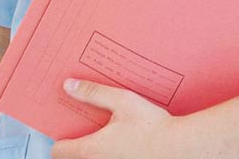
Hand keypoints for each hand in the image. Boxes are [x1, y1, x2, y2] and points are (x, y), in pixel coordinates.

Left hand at [51, 79, 181, 158]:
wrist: (180, 148)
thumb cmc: (151, 126)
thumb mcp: (121, 100)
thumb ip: (93, 93)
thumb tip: (69, 86)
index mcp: (92, 149)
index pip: (59, 151)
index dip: (59, 138)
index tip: (65, 127)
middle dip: (76, 143)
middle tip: (87, 125)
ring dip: (94, 149)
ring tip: (107, 132)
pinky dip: (110, 153)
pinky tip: (124, 142)